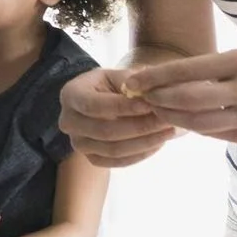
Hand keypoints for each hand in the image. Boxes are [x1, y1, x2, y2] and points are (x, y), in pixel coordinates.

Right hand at [59, 66, 177, 166]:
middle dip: (140, 126)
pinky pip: (117, 162)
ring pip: (113, 149)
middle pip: (105, 131)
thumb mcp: (117, 74)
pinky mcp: (91, 158)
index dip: (124, 107)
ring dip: (144, 142)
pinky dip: (140, 154)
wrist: (102, 100)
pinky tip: (158, 143)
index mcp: (71, 94)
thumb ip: (131, 80)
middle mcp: (68, 122)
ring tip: (168, 131)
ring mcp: (78, 144)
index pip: (95, 105)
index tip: (150, 104)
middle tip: (166, 118)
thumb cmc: (111, 84)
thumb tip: (148, 91)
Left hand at [121, 47, 236, 144]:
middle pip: (188, 98)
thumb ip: (210, 69)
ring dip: (171, 117)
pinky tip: (180, 122)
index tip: (133, 80)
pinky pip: (214, 134)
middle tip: (137, 98)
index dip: (156, 77)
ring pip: (198, 121)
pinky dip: (194, 127)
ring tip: (153, 110)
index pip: (188, 69)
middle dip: (158, 99)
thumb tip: (164, 78)